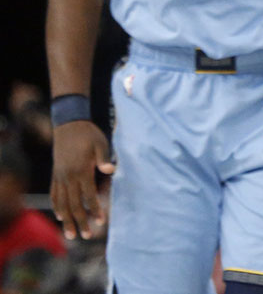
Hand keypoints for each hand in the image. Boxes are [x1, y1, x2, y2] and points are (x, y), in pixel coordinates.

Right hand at [50, 121, 114, 239]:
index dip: (95, 209)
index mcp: (80, 171)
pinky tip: (60, 216)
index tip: (101, 221)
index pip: (88, 196)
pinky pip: (54, 194)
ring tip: (71, 235)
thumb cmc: (88, 134)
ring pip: (62, 203)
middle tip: (87, 236)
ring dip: (67, 219)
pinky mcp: (55, 174)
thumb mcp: (100, 143)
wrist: (68, 124)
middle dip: (80, 221)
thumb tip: (110, 169)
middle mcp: (67, 177)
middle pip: (73, 204)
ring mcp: (59, 176)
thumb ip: (103, 157)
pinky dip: (57, 206)